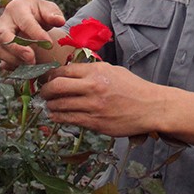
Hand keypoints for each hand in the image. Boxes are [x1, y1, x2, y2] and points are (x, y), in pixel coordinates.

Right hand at [0, 0, 66, 69]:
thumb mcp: (48, 8)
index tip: (49, 44)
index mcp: (17, 8)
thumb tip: (60, 21)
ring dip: (14, 60)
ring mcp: (0, 36)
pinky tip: (25, 69)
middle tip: (31, 58)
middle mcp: (4, 22)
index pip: (25, 22)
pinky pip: (1, 60)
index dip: (36, 34)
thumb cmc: (39, 12)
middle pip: (3, 36)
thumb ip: (53, 14)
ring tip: (31, 65)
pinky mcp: (0, 48)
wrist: (30, 17)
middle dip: (17, 49)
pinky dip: (12, 66)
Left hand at [39, 62, 163, 137]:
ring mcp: (93, 106)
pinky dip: (58, 117)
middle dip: (45, 90)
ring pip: (60, 105)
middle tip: (43, 93)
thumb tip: (71, 73)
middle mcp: (92, 87)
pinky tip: (55, 116)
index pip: (64, 71)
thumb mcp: (113, 70)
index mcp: (96, 71)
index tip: (46, 79)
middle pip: (57, 87)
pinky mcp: (95, 122)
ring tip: (48, 106)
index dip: (51, 75)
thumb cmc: (133, 88)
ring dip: (50, 106)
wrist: (151, 107)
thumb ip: (92, 71)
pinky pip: (69, 119)